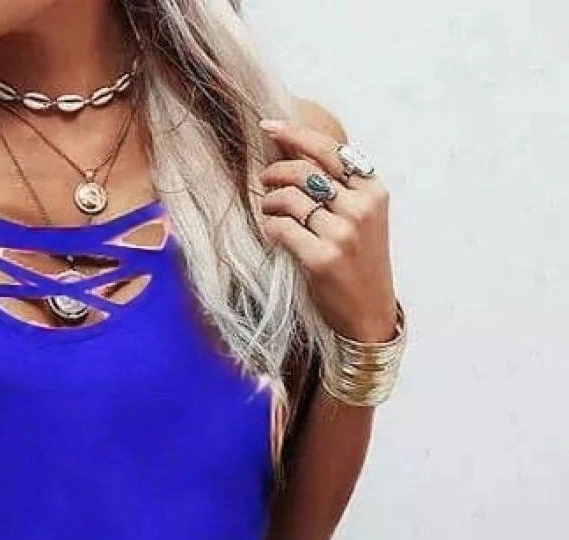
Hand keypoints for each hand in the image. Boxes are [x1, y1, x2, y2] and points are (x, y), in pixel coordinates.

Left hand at [257, 116, 396, 343]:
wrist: (369, 313)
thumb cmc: (359, 263)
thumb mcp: (362, 218)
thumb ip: (339, 186)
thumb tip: (294, 149)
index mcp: (373, 191)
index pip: (329, 150)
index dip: (294, 134)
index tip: (268, 127)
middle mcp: (360, 208)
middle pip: (304, 170)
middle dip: (275, 171)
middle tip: (264, 181)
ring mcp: (342, 234)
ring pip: (289, 198)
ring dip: (269, 202)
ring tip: (269, 211)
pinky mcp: (322, 259)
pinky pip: (280, 228)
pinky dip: (269, 227)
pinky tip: (272, 232)